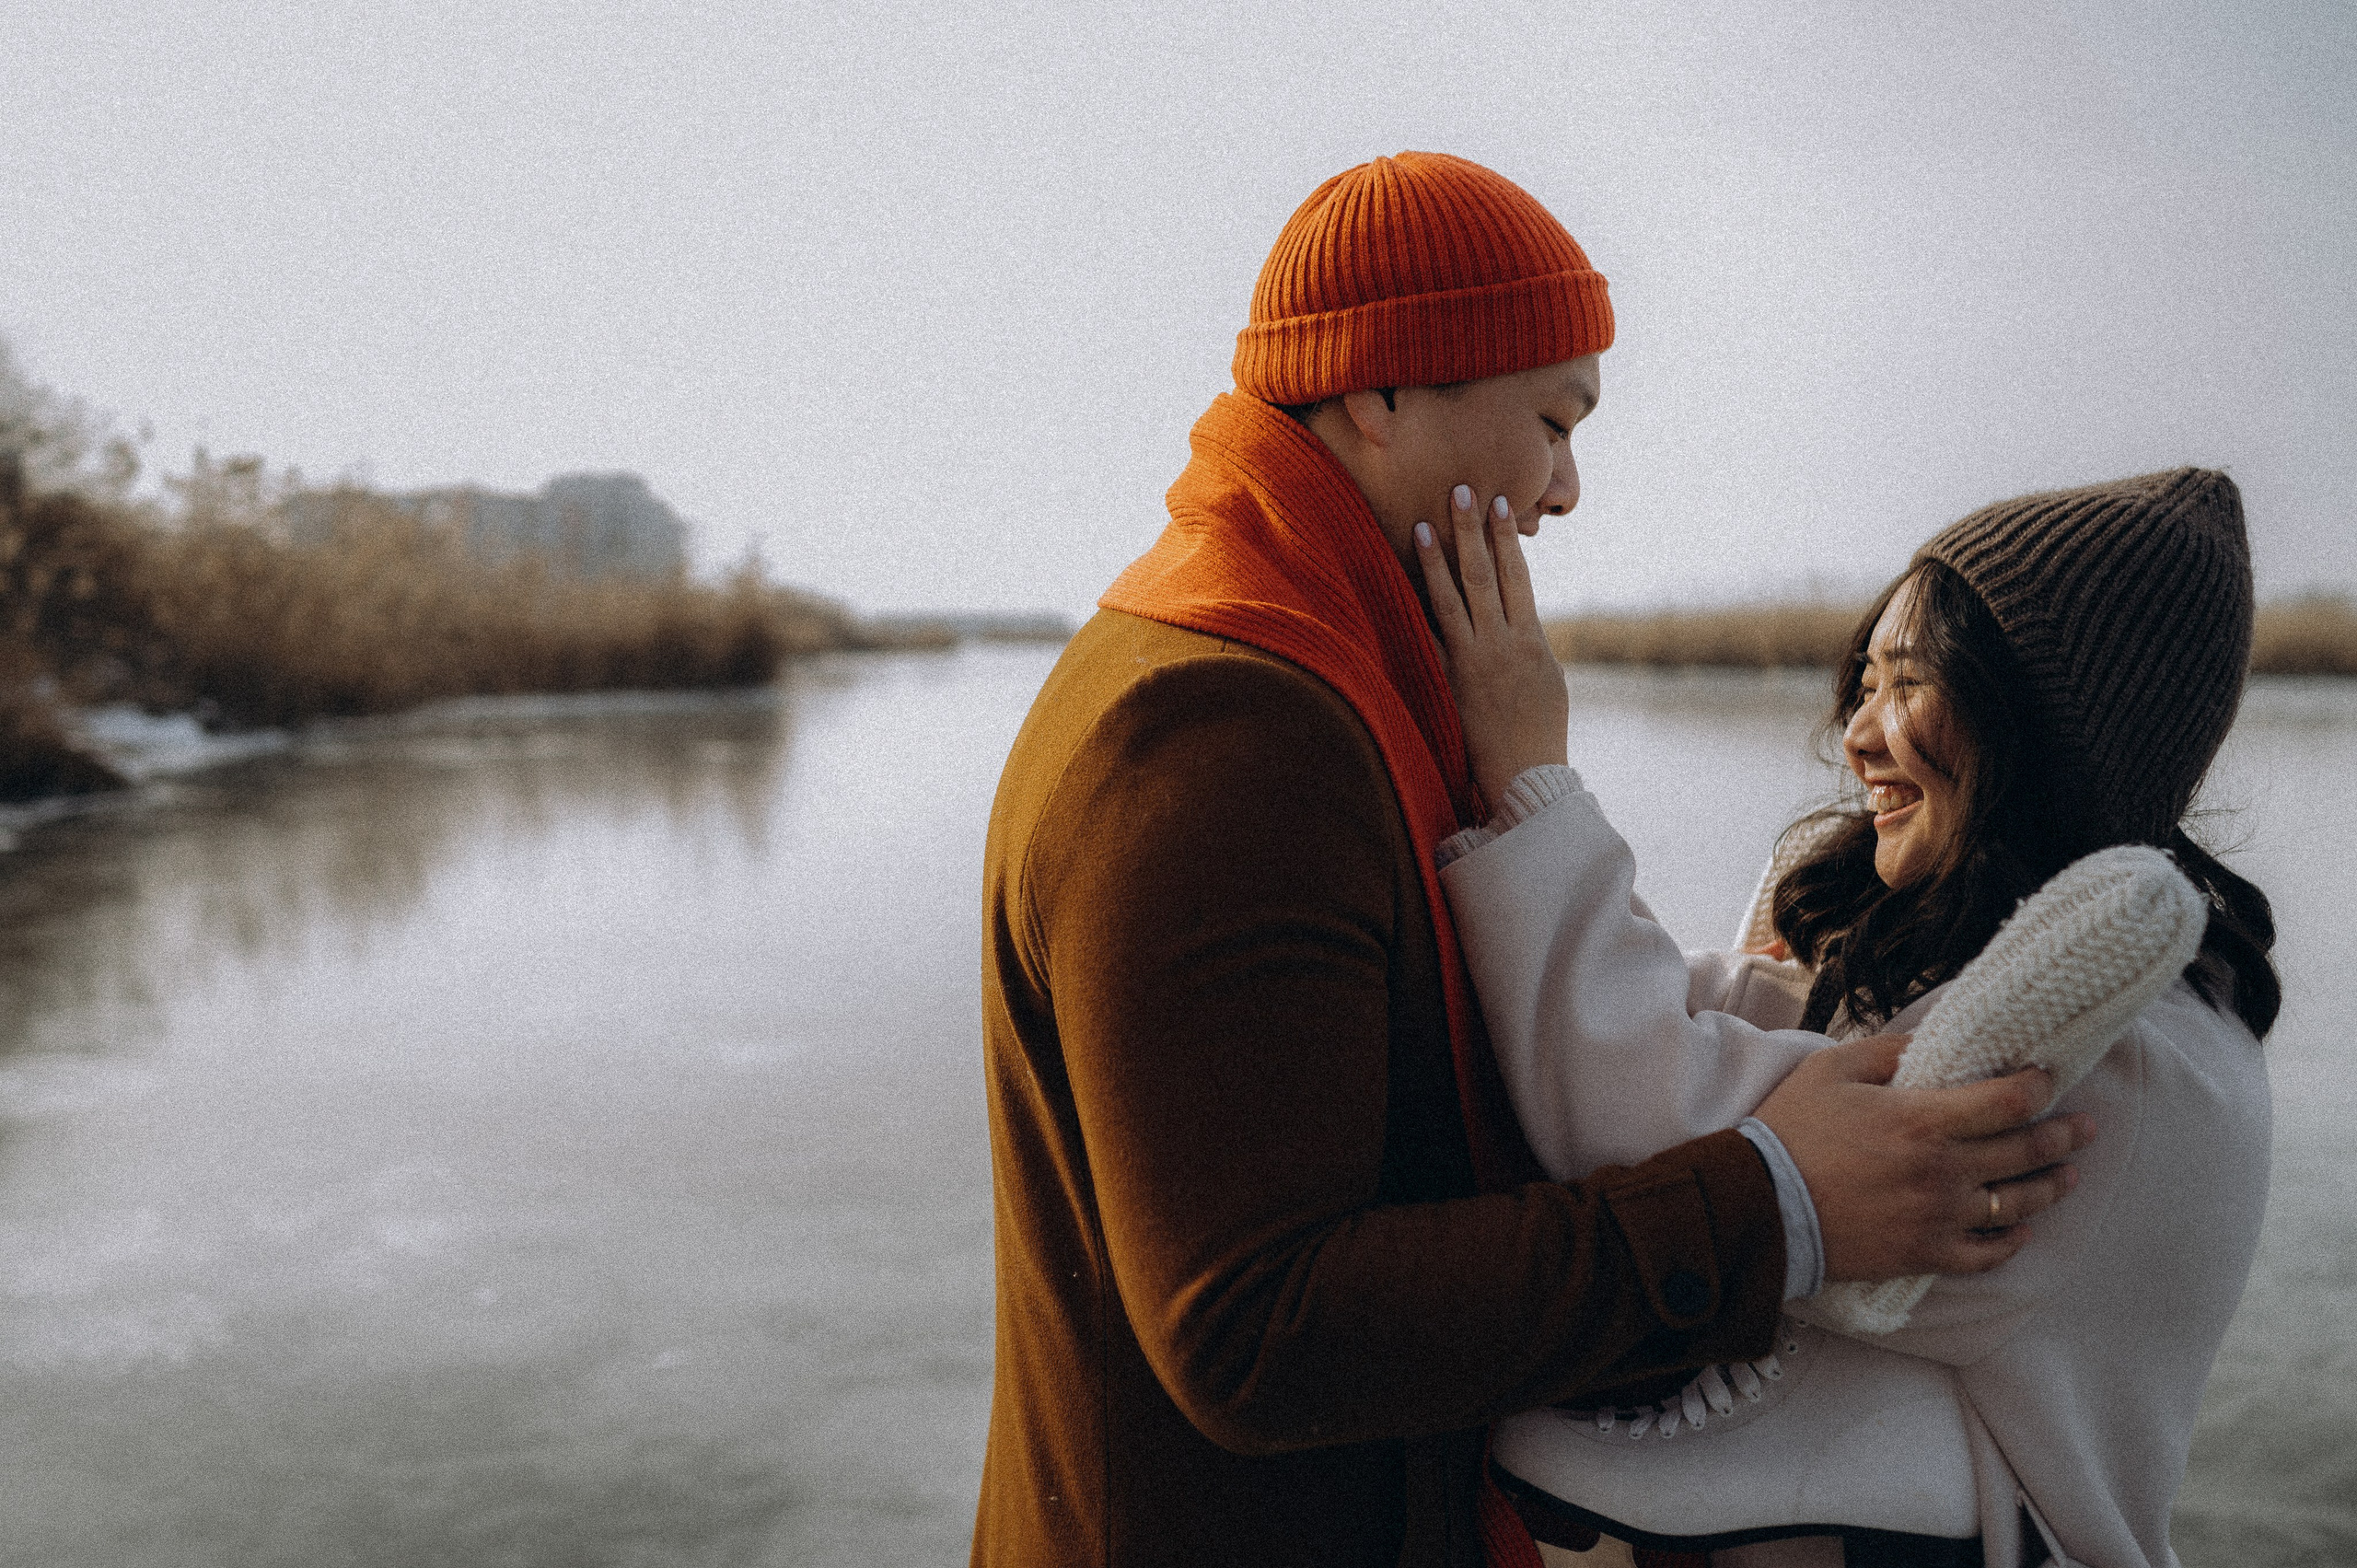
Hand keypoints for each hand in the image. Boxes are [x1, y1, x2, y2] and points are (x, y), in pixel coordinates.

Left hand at [1413, 486, 1569, 807]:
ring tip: (1424, 526)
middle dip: (1472, 532)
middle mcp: (1502, 645)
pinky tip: (1400, 584)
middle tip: (1461, 490)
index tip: (1499, 504)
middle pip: (1485, 577)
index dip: (1508, 539)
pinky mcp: (1449, 684)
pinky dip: (1413, 612)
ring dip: (1437, 561)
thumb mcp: (1549, 678)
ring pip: (1451, 602)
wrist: (1526, 776)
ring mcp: (1473, 663)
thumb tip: (1519, 611)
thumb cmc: (1542, 729)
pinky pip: (1428, 641)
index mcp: (1532, 640)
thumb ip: (1531, 640)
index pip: (1519, 577)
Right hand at [1752, 1033, 2095, 1279]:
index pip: (2009, 1101)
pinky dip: (2010, 1241)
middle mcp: (1943, 1171)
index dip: (2038, 1086)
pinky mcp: (1924, 1253)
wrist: (1759, 1204)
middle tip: (2085, 1126)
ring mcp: (1938, 1217)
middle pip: (2026, 1151)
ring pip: (2016, 1203)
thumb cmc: (1790, 1130)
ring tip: (2068, 1175)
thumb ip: (1888, 1051)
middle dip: (2063, 1135)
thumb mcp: (1832, 1069)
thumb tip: (1932, 1045)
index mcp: (1923, 1120)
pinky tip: (2021, 1229)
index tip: (2048, 1078)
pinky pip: (1985, 1253)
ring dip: (2050, 1186)